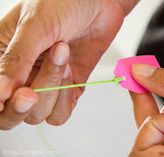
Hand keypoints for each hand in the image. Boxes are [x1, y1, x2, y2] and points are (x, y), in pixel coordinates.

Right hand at [0, 0, 137, 125]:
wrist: (98, 4)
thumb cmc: (64, 3)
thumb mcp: (35, 25)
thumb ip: (16, 59)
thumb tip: (0, 92)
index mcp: (2, 57)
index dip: (0, 104)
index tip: (8, 97)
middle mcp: (22, 75)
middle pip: (13, 115)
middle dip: (22, 106)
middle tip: (30, 92)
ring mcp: (46, 84)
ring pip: (39, 113)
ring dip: (51, 88)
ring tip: (61, 55)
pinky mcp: (68, 89)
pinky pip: (61, 112)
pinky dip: (65, 96)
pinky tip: (70, 70)